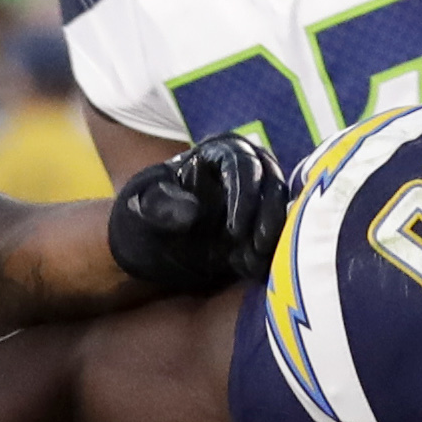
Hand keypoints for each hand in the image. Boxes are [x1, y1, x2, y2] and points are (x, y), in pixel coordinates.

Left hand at [109, 134, 290, 294]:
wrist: (152, 244)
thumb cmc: (144, 218)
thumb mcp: (142, 209)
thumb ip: (162, 206)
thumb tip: (193, 211)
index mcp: (217, 151)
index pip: (242, 164)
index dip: (243, 197)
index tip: (234, 231)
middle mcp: (246, 166)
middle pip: (271, 183)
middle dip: (268, 216)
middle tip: (259, 246)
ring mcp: (259, 193)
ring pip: (279, 207)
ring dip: (273, 235)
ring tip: (256, 263)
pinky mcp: (264, 219)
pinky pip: (279, 230)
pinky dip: (270, 249)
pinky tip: (256, 270)